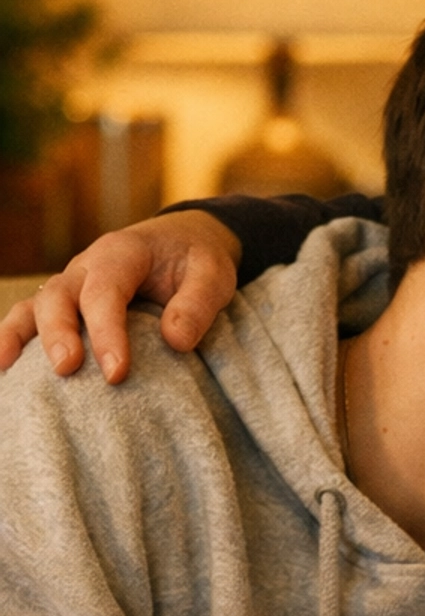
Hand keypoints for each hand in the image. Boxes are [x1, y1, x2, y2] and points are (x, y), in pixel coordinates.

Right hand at [0, 211, 240, 382]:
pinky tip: (4, 368)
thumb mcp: (214, 275)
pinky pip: (29, 318)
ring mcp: (71, 284)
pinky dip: (12, 338)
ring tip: (10, 370)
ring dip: (22, 336)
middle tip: (68, 370)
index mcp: (122, 253)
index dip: (107, 331)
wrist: (184, 243)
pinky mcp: (66, 304)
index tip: (117, 372)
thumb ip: (198, 304)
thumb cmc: (198, 261)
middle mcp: (87, 266)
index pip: (106, 291)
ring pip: (35, 305)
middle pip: (60, 295)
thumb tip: (176, 341)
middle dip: (59, 332)